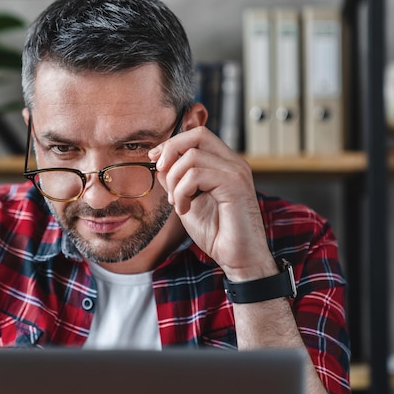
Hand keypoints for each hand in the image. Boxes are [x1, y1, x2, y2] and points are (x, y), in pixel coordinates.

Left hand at [149, 126, 277, 280]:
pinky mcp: (235, 185)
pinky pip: (196, 174)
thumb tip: (159, 163)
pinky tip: (184, 209)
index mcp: (224, 164)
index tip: (154, 159)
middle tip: (160, 172)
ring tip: (177, 203)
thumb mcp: (187, 200)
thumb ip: (176, 180)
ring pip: (192, 156)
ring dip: (174, 180)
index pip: (197, 135)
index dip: (172, 143)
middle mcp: (233, 163)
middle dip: (171, 150)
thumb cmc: (217, 232)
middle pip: (197, 134)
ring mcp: (236, 172)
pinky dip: (182, 192)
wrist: (239, 258)